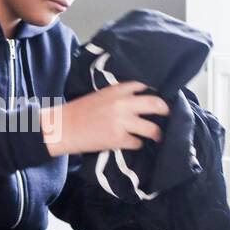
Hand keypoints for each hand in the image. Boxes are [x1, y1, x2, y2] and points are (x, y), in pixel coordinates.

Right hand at [41, 82, 169, 156]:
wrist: (62, 127)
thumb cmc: (77, 112)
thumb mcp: (99, 96)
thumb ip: (117, 96)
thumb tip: (135, 101)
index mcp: (116, 90)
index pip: (142, 86)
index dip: (152, 92)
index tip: (156, 99)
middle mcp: (123, 104)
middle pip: (155, 104)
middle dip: (165, 111)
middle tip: (167, 115)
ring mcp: (122, 122)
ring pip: (151, 128)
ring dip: (156, 133)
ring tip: (157, 136)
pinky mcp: (118, 139)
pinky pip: (137, 142)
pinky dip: (137, 143)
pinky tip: (132, 143)